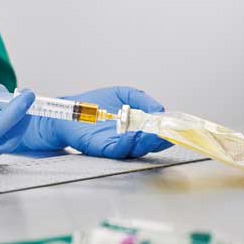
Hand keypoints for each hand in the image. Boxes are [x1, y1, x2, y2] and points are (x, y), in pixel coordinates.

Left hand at [9, 85, 172, 158]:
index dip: (167, 132)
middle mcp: (128, 140)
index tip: (176, 127)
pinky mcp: (101, 148)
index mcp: (136, 129)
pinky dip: (126, 144)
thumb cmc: (94, 104)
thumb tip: (160, 109)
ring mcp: (116, 145)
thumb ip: (142, 99)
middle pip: (149, 144)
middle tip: (167, 132)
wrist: (67, 110)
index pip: (156, 134)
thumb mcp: (123, 94)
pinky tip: (132, 136)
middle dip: (159, 139)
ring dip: (146, 142)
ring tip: (152, 133)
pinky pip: (117, 150)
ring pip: (136, 149)